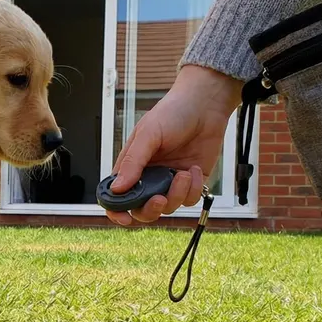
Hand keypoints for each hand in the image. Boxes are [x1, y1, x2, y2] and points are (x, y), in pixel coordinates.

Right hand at [106, 65, 240, 225]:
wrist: (206, 104)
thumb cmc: (172, 113)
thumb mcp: (148, 134)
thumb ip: (133, 162)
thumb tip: (117, 189)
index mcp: (131, 166)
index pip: (116, 196)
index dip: (116, 211)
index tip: (124, 217)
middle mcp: (149, 177)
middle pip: (142, 209)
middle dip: (150, 210)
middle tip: (160, 199)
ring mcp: (169, 182)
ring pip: (168, 207)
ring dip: (176, 194)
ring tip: (183, 173)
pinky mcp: (191, 182)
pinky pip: (189, 199)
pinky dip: (192, 188)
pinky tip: (194, 169)